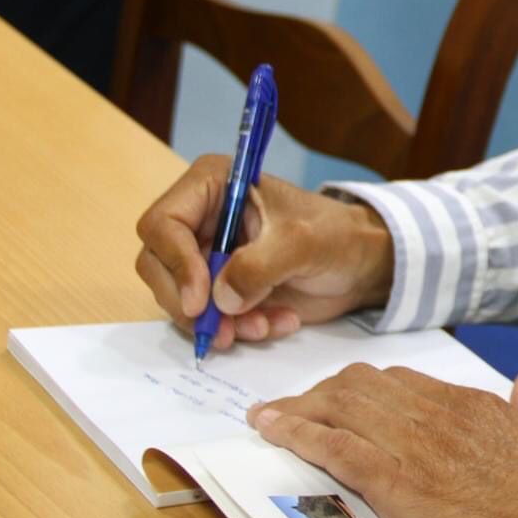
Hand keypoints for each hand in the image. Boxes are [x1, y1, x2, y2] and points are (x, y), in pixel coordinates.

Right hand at [134, 154, 395, 349]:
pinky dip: (237, 329)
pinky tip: (276, 323)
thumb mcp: (302, 243)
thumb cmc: (334, 235)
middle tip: (222, 330)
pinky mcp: (220, 289)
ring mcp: (206, 256)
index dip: (175, 264)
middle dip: (190, 304)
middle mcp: (199, 219)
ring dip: (218, 322)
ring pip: (181, 299)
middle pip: (158, 266)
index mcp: (211, 186)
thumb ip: (259, 266)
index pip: (162, 224)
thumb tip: (220, 299)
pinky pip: (207, 318)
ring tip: (264, 325)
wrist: (359, 263)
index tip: (201, 301)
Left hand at [249, 366, 517, 517]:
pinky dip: (298, 434)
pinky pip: (337, 448)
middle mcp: (437, 417)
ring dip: (298, 410)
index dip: (365, 390)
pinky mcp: (401, 486)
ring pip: (341, 409)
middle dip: (320, 395)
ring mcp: (416, 449)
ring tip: (268, 418)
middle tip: (293, 410)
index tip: (343, 400)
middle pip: (361, 388)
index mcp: (473, 407)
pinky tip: (272, 432)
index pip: (403, 385)